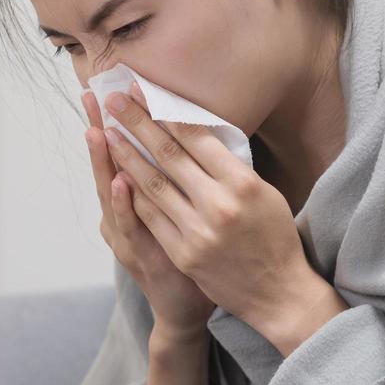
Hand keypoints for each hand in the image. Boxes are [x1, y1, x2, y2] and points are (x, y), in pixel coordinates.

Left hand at [99, 80, 337, 339]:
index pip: (195, 137)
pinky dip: (131, 195)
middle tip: (112, 100)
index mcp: (242, 182)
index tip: (143, 91)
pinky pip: (151, 217)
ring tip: (106, 132)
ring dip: (125, 156)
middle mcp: (219, 204)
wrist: (278, 293)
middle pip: (169, 155)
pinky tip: (115, 175)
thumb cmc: (274, 236)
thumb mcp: (264, 192)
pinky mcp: (183, 254)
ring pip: (152, 184)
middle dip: (137, 124)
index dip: (165, 111)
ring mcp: (198, 231)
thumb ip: (231, 166)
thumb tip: (197, 134)